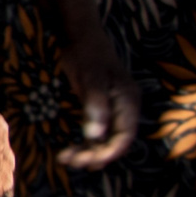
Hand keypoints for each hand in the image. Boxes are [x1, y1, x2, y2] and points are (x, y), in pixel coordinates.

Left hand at [56, 32, 141, 169]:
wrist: (79, 34)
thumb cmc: (85, 53)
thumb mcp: (89, 77)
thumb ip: (95, 104)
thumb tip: (96, 134)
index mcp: (129, 101)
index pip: (125, 136)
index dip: (110, 152)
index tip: (90, 162)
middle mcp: (124, 107)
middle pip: (115, 140)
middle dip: (95, 154)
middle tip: (71, 162)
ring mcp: (113, 108)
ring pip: (104, 138)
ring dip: (88, 151)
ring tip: (66, 160)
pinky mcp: (100, 107)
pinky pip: (96, 131)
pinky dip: (84, 142)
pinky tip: (70, 152)